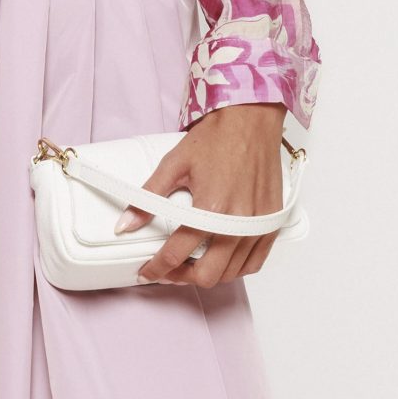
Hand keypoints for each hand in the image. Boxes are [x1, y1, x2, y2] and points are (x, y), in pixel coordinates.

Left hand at [119, 104, 289, 286]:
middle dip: (181, 277)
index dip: (156, 268)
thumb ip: (148, 198)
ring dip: (207, 274)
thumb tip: (125, 225)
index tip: (147, 271)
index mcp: (211, 208)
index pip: (177, 255)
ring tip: (191, 263)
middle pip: (207, 275)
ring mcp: (258, 226)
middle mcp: (238, 223)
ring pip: (231, 273)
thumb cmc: (217, 138)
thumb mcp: (174, 164)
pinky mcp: (272, 223)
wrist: (251, 120)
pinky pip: (255, 262)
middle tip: (168, 269)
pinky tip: (220, 259)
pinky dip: (235, 268)